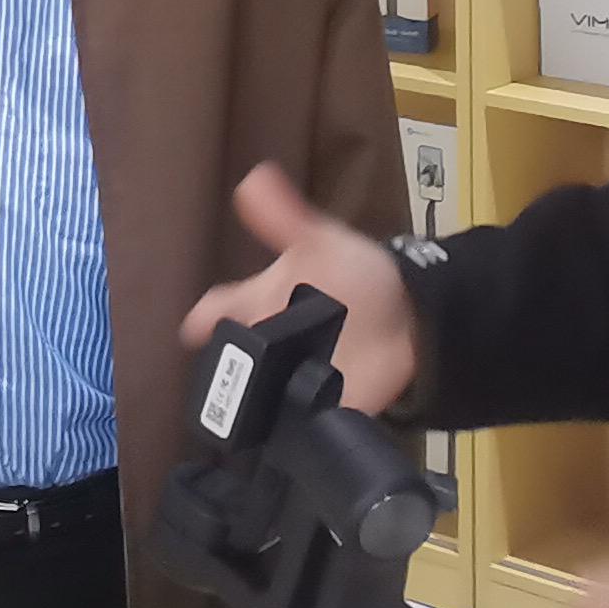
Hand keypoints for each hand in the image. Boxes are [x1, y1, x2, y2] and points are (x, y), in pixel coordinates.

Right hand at [177, 163, 416, 414]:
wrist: (413, 319)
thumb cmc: (358, 276)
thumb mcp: (322, 242)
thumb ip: (286, 217)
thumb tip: (253, 177)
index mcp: (258, 301)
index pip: (217, 311)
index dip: (203, 319)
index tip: (195, 330)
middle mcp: (265, 344)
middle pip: (231, 359)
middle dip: (227, 368)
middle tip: (229, 376)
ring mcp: (288, 378)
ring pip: (255, 396)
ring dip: (252, 401)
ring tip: (252, 409)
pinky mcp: (316, 410)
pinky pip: (294, 425)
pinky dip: (290, 429)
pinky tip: (290, 430)